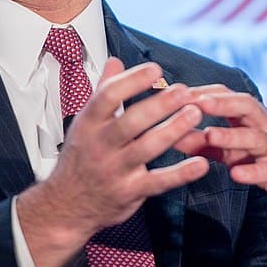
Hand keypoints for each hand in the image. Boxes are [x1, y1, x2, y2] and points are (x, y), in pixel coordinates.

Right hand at [15, 58, 209, 266]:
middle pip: (131, 121)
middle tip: (184, 91)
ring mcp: (115, 170)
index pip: (108, 96)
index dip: (132, 81)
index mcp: (88, 124)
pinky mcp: (130, 192)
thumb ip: (102, 91)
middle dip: (159, 104)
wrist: (65, 205)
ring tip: (195, 114)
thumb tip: (115, 61)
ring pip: (147, 148)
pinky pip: (158, 182)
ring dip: (174, 130)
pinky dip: (181, 173)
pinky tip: (201, 163)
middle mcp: (100, 146)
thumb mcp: (84, 123)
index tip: (155, 70)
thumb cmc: (80, 158)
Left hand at [177, 86, 266, 229]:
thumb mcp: (230, 152)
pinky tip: (236, 174)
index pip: (227, 95)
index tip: (178, 92)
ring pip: (256, 136)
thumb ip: (203, 143)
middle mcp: (264, 127)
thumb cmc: (262, 163)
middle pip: (246, 106)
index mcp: (249, 119)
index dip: (204, 92)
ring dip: (231, 135)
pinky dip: (253, 171)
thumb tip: (171, 134)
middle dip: (222, 102)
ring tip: (210, 135)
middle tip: (198, 102)